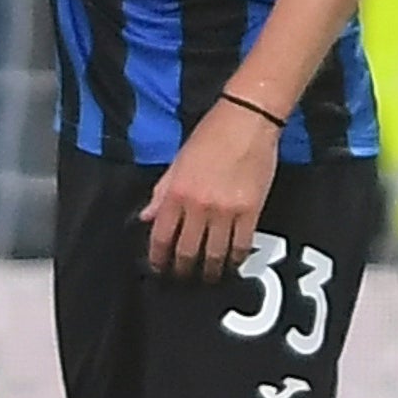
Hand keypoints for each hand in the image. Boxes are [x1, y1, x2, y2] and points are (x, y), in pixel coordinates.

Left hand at [141, 99, 282, 282]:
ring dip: (210, 269)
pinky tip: (233, 264)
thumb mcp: (178, 161)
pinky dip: (236, 258)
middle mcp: (198, 205)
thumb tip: (146, 216)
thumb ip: (162, 192)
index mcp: (176, 192)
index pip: (160, 235)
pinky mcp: (251, 210)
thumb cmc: (211, 135)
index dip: (158, 257)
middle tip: (183, 278)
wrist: (247, 119)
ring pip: (215, 253)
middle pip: (187, 250)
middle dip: (183, 269)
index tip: (159, 267)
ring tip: (208, 276)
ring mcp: (225, 210)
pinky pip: (241, 244)